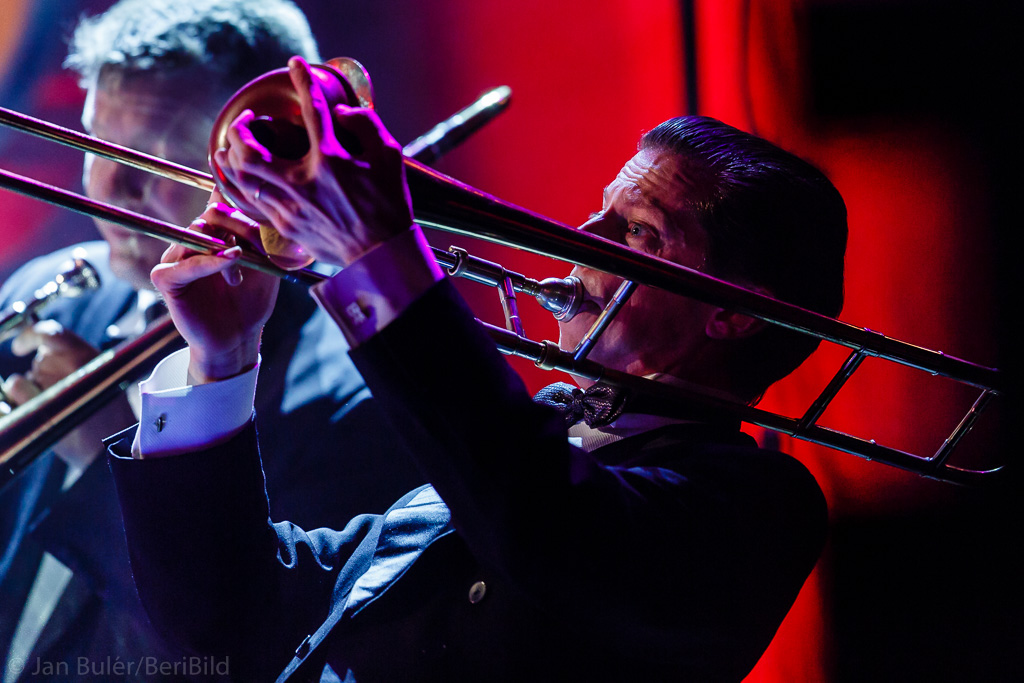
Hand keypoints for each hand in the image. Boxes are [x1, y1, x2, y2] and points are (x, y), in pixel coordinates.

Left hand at [2, 320, 134, 469]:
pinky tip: (41, 410)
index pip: (51, 332)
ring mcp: (51, 382)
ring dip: (35, 388)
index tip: (19, 346)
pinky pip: (17, 387)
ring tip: (59, 407)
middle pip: (40, 359)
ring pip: (27, 375)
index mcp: (88, 355)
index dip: (30, 335)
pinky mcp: (37, 402)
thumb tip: (44, 351)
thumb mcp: (102, 378)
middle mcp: (68, 364)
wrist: (108, 446)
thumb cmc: (107, 416)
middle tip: (63, 394)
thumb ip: (76, 360)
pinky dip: (21, 398)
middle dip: (44, 373)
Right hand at [150, 197, 278, 383]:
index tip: (235, 164)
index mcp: (213, 236)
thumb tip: (267, 205)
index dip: (226, 187)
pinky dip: (210, 262)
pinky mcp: (165, 278)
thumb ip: (263, 236)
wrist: (239, 338)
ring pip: (197, 236)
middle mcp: (191, 242)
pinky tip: (232, 260)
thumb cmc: (251, 302)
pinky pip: (186, 263)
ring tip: (238, 277)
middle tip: (255, 245)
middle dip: (236, 227)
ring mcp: (175, 258)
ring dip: (224, 252)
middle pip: (209, 217)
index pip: (217, 204)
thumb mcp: (265, 264)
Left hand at [213, 55, 412, 265]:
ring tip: (236, 146)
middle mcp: (304, 182)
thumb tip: (340, 112)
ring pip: (242, 176)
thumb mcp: (390, 157)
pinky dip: (243, 183)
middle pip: (249, 149)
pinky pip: (252, 200)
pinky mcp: (285, 225)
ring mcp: (290, 206)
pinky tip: (244, 176)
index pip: (313, 109)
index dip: (303, 81)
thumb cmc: (390, 204)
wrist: (382, 254)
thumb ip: (366, 125)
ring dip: (232, 156)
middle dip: (241, 128)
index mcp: (332, 161)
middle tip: (247, 120)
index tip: (295, 64)